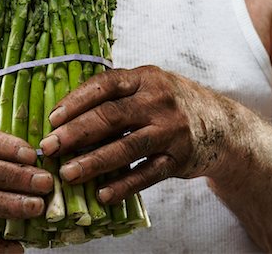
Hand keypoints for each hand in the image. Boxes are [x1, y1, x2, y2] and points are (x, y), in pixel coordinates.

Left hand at [42, 66, 232, 203]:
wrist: (222, 126)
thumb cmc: (173, 105)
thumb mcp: (150, 88)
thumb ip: (118, 96)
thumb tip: (68, 116)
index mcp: (146, 79)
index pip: (105, 84)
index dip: (76, 101)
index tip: (52, 119)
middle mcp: (160, 101)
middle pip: (112, 116)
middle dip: (76, 133)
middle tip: (49, 148)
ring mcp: (172, 131)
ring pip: (127, 147)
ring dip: (94, 162)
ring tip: (67, 174)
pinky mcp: (179, 159)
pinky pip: (147, 174)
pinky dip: (123, 185)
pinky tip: (102, 194)